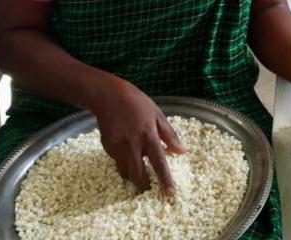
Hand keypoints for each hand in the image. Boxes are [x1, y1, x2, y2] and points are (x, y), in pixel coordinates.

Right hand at [91, 79, 185, 195]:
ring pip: (125, 172)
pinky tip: (127, 151)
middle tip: (149, 189)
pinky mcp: (107, 148)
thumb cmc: (138, 103)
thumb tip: (182, 151)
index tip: (170, 194)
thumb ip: (170, 134)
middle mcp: (132, 144)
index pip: (159, 162)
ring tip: (138, 172)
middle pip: (138, 174)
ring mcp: (117, 147)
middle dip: (144, 185)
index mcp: (148, 135)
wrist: (109, 97)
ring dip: (133, 175)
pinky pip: (117, 161)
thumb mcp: (158, 114)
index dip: (165, 180)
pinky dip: (124, 161)